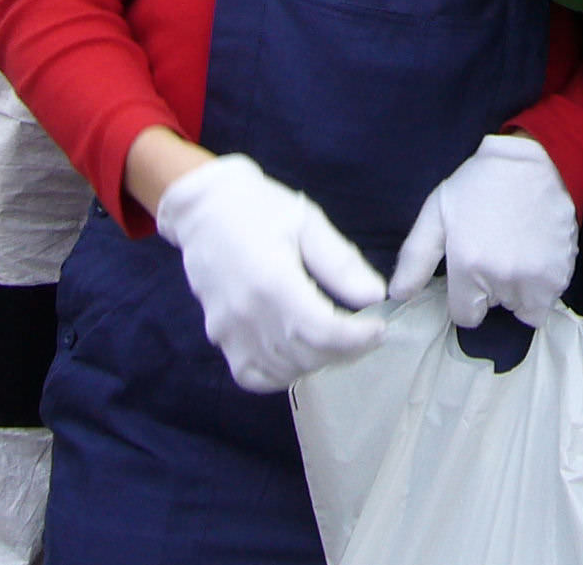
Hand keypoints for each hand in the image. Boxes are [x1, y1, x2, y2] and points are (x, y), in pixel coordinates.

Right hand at [154, 153, 385, 392]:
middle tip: (365, 332)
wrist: (202, 207)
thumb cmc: (258, 206)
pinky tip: (299, 352)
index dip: (357, 338)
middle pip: (307, 354)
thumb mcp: (307, 221)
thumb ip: (340, 262)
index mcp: (272, 281)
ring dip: (317, 361)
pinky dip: (281, 373)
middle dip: (345, 349)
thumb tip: (375, 295)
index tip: (380, 327)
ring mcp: (229, 331)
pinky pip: (253, 376)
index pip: (323, 331)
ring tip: (337, 338)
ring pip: (284, 370)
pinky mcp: (218, 337)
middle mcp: (248, 314)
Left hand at [387, 134, 577, 328]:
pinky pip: (546, 302)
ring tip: (516, 254)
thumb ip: (415, 258)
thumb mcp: (437, 212)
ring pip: (521, 307)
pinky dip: (541, 288)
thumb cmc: (479, 185)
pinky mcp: (559, 274)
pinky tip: (535, 257)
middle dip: (492, 289)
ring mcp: (534, 278)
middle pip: (494, 308)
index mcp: (468, 265)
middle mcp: (501, 278)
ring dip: (517, 291)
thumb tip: (396, 296)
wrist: (534, 162)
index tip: (472, 271)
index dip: (467, 296)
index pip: (466, 315)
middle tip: (495, 251)